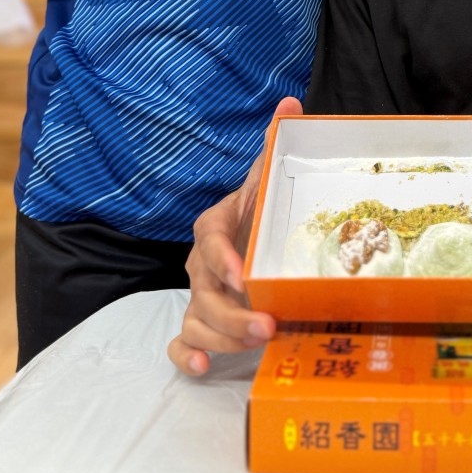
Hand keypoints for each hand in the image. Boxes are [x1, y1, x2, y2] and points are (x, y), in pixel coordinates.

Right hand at [168, 96, 303, 376]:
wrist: (251, 232)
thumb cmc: (260, 209)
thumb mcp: (268, 177)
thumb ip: (276, 141)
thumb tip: (290, 103)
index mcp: (214, 225)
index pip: (210, 240)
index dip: (223, 259)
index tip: (243, 276)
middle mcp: (200, 264)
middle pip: (202, 291)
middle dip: (231, 312)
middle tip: (267, 324)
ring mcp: (198, 294)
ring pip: (195, 320)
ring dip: (221, 337)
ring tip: (257, 343)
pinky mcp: (199, 321)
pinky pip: (180, 342)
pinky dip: (186, 356)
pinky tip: (202, 369)